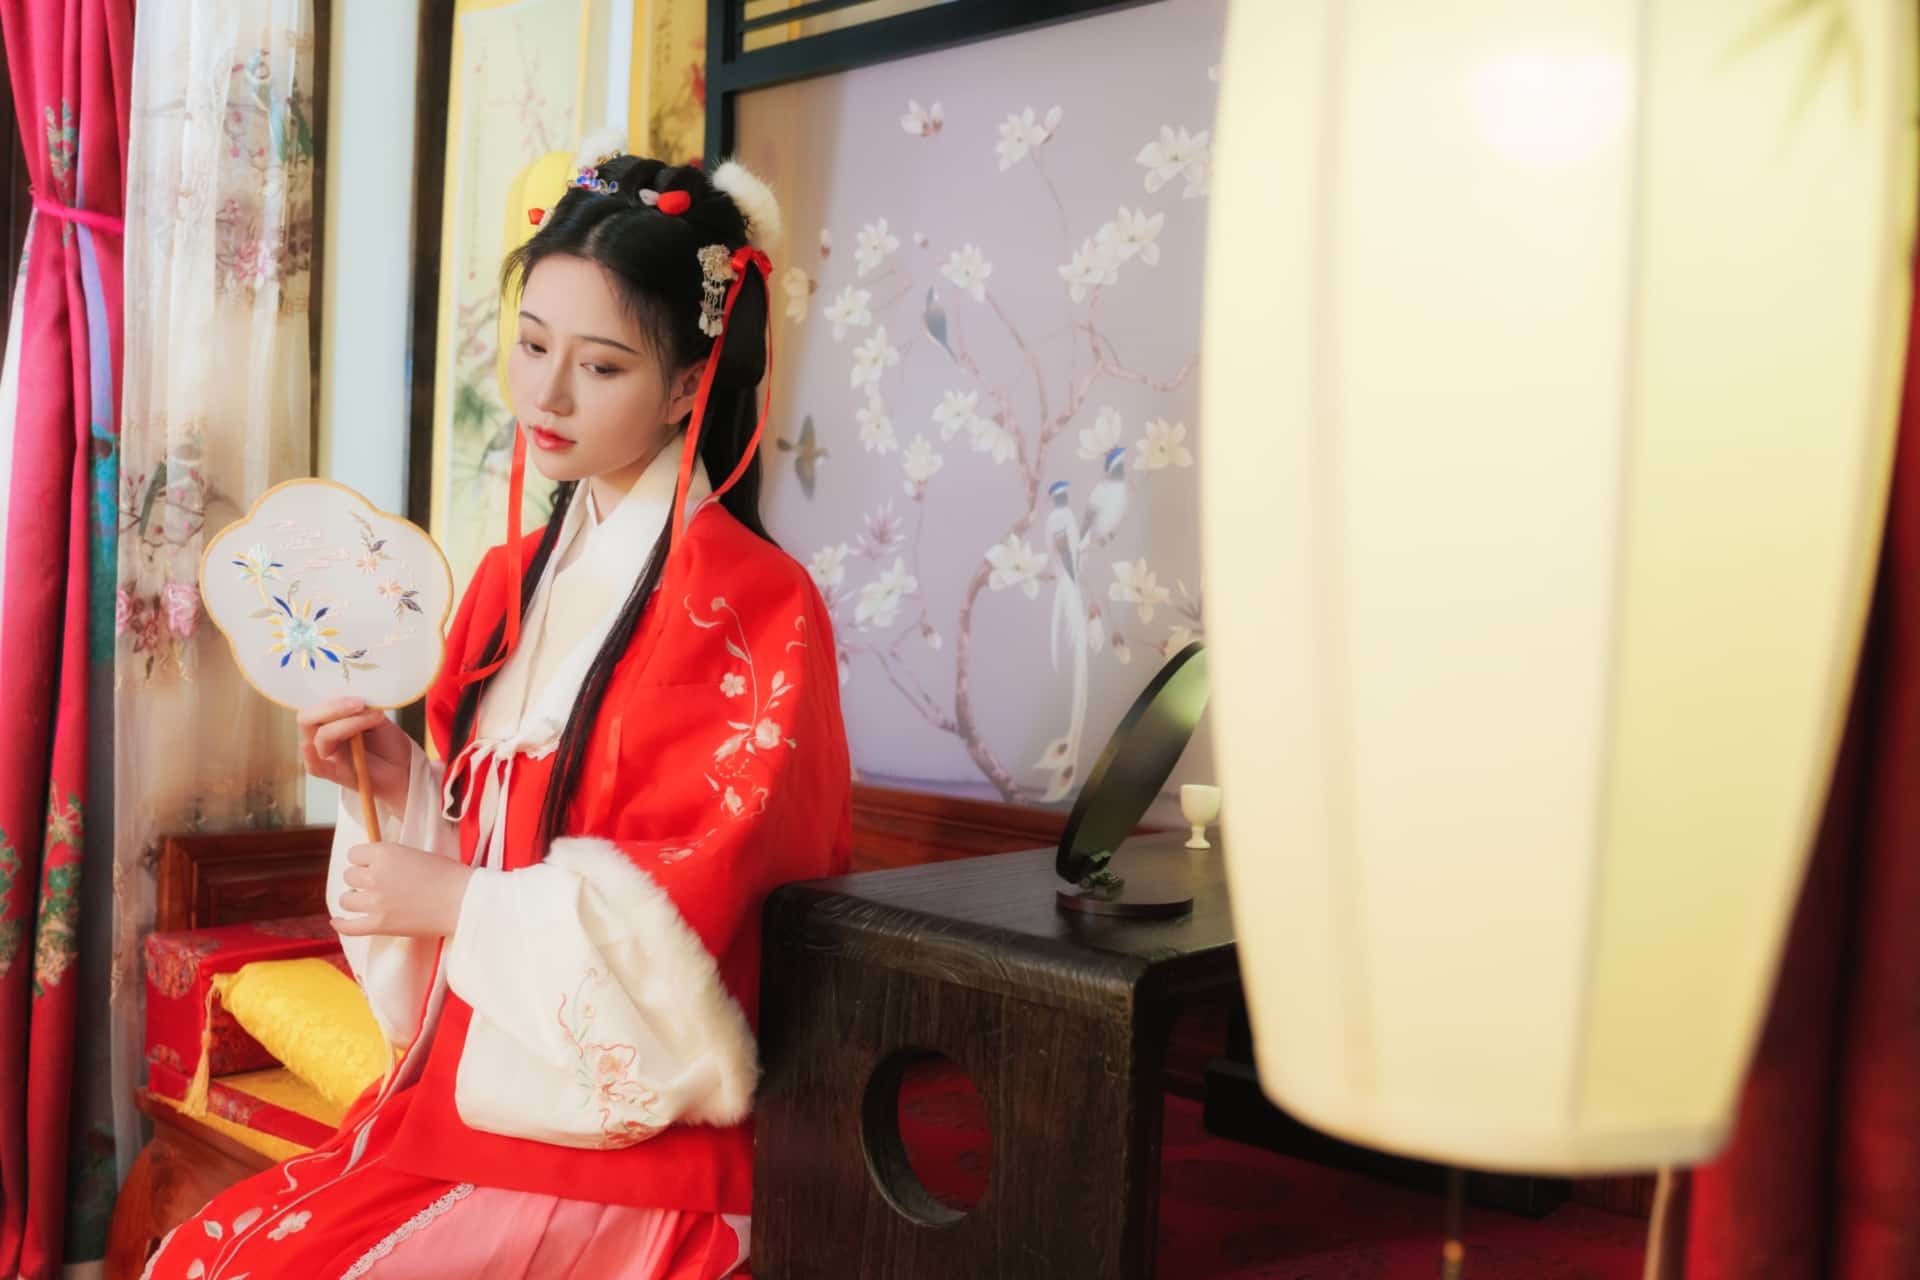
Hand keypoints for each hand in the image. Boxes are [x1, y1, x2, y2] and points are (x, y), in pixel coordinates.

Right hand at [299, 697, 413, 813]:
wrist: (402, 766)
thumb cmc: (388, 742)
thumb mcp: (377, 716)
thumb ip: (362, 708)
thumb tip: (353, 699)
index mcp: (330, 718)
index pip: (315, 704)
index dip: (328, 695)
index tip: (352, 689)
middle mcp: (324, 735)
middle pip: (308, 719)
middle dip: (333, 708)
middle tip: (360, 703)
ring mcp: (327, 754)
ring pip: (321, 737)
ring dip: (347, 724)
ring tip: (375, 718)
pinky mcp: (333, 773)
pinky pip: (314, 766)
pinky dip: (313, 756)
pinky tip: (323, 747)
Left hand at [333, 842, 473, 938]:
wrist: (463, 901)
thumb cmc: (447, 874)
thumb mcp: (416, 854)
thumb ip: (391, 858)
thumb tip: (375, 866)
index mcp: (384, 853)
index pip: (354, 854)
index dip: (364, 860)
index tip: (374, 865)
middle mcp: (374, 876)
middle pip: (349, 876)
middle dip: (360, 879)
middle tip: (376, 884)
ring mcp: (375, 902)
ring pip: (346, 899)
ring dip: (354, 899)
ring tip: (366, 901)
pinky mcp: (379, 925)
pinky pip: (348, 927)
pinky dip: (340, 924)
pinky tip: (337, 921)